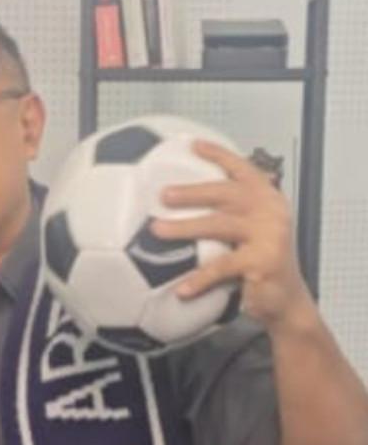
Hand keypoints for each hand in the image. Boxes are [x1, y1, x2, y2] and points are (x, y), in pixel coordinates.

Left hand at [151, 140, 313, 329]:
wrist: (287, 299)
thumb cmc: (259, 259)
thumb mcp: (250, 228)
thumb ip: (229, 209)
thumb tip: (180, 196)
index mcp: (266, 197)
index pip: (243, 169)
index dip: (219, 155)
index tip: (193, 145)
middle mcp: (270, 211)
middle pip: (226, 193)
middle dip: (192, 192)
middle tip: (163, 194)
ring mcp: (269, 236)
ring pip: (218, 225)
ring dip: (184, 227)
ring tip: (158, 229)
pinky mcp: (262, 262)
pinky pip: (221, 267)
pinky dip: (199, 279)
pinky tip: (181, 289)